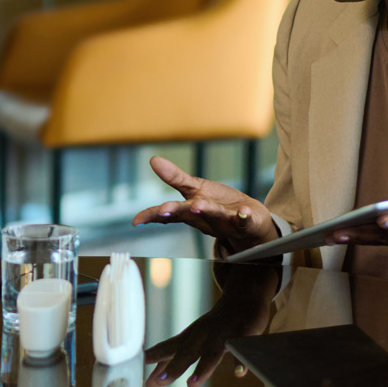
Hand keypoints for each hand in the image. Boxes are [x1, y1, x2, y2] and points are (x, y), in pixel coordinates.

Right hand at [132, 156, 278, 251]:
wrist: (251, 226)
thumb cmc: (219, 206)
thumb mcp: (195, 189)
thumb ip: (175, 177)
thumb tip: (153, 160)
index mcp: (190, 210)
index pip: (168, 212)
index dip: (152, 215)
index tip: (136, 221)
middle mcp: (204, 217)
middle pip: (188, 213)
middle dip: (176, 210)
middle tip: (163, 209)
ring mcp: (225, 220)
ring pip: (214, 215)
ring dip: (206, 210)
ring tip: (197, 205)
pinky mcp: (245, 221)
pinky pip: (244, 219)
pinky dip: (244, 216)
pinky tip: (243, 212)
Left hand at [141, 265, 278, 386]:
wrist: (243, 298)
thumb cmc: (212, 327)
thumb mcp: (189, 342)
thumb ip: (170, 362)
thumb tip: (149, 384)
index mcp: (188, 338)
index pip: (166, 349)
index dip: (151, 358)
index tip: (134, 367)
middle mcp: (203, 335)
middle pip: (187, 353)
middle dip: (173, 367)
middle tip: (159, 382)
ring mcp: (223, 334)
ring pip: (211, 353)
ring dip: (202, 368)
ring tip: (191, 384)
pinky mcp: (243, 333)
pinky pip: (242, 349)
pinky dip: (240, 361)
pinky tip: (238, 373)